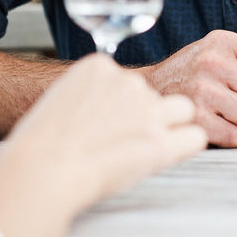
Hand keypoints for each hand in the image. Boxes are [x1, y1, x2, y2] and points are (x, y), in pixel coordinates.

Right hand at [0, 54, 206, 208]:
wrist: (41, 170)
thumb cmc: (43, 145)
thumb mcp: (61, 99)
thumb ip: (92, 94)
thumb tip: (109, 108)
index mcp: (101, 66)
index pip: (132, 81)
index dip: (124, 107)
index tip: (106, 125)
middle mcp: (128, 82)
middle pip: (158, 94)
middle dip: (148, 116)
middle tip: (124, 143)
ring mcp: (147, 110)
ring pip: (184, 110)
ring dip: (169, 128)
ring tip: (140, 151)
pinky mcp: (160, 142)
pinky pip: (196, 136)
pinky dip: (185, 147)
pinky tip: (168, 156)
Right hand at [140, 30, 236, 146]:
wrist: (149, 90)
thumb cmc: (195, 73)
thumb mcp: (223, 53)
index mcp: (226, 43)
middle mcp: (213, 63)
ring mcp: (201, 90)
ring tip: (236, 116)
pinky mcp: (193, 118)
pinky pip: (236, 136)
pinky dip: (233, 136)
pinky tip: (219, 125)